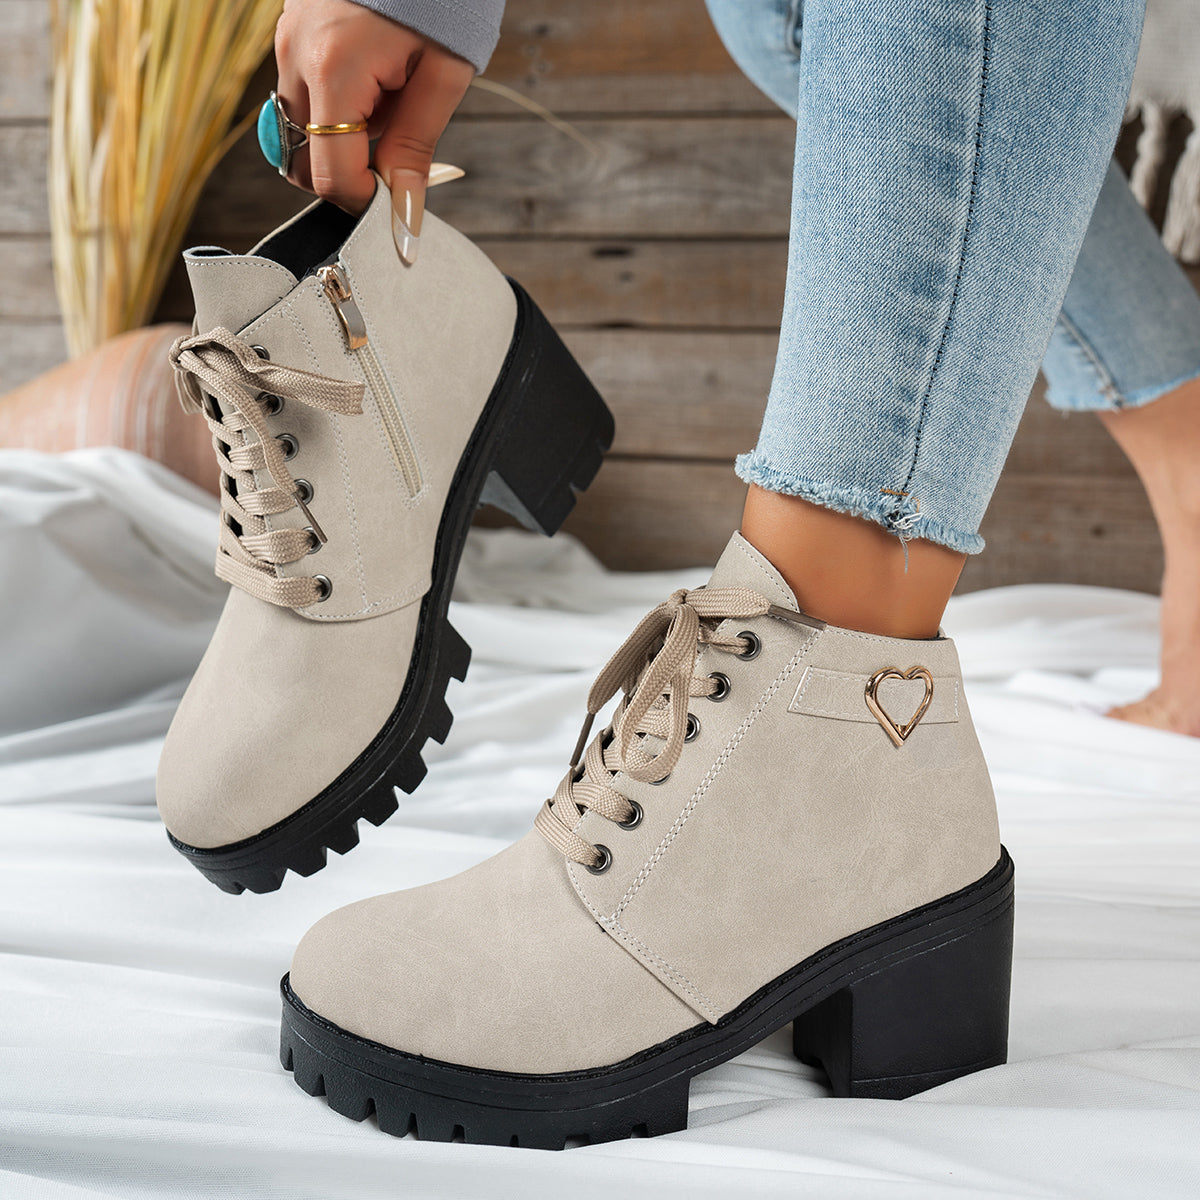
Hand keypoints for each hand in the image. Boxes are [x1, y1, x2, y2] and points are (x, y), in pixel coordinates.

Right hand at [274, 0, 473, 237]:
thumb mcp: (443, 75)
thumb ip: (415, 146)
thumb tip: (402, 213)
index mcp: (334, 70)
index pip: (330, 176)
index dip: (366, 203)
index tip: (398, 205)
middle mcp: (295, 57)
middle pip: (304, 161)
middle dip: (350, 175)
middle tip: (399, 156)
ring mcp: (285, 41)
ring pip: (301, 132)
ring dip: (343, 142)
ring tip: (392, 106)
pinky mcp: (289, 31)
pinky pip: (303, 96)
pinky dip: (336, 110)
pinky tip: (376, 85)